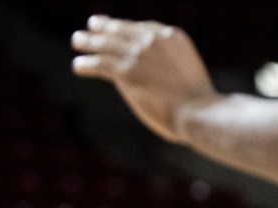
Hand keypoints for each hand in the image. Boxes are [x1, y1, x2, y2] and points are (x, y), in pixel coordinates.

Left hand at [72, 15, 216, 142]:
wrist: (198, 112)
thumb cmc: (199, 104)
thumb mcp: (190, 73)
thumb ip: (173, 66)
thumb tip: (163, 79)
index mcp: (172, 36)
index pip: (145, 28)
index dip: (129, 28)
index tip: (120, 29)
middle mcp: (153, 40)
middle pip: (122, 29)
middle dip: (105, 27)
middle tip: (93, 25)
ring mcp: (138, 54)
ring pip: (106, 43)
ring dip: (89, 41)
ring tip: (78, 40)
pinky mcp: (125, 72)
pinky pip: (99, 63)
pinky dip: (87, 64)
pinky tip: (79, 66)